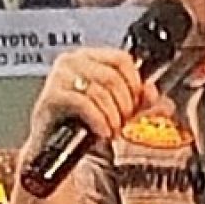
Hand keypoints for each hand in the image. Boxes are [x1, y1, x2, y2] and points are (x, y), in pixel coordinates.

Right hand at [26, 49, 159, 150]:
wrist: (53, 146)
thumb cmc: (79, 123)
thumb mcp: (114, 108)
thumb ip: (137, 99)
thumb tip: (152, 93)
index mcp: (88, 57)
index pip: (121, 59)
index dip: (135, 83)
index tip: (137, 102)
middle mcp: (72, 62)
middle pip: (112, 76)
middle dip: (124, 104)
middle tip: (123, 122)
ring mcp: (59, 77)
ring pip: (100, 90)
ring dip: (112, 116)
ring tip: (112, 129)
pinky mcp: (51, 96)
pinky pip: (84, 104)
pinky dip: (99, 120)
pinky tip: (102, 131)